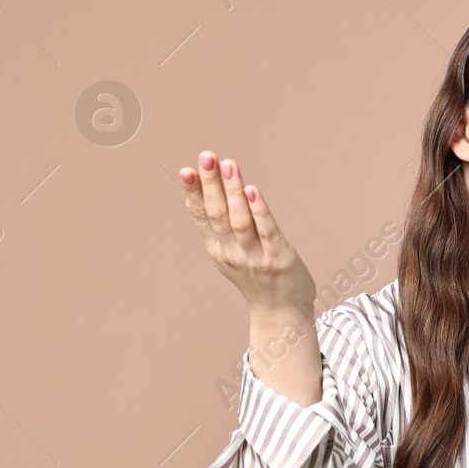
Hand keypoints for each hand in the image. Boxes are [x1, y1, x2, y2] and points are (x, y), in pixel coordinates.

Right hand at [179, 150, 315, 315]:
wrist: (281, 310)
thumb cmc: (256, 276)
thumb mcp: (227, 252)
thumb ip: (213, 228)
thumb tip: (192, 198)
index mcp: (217, 248)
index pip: (202, 215)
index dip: (194, 192)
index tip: (187, 170)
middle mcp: (231, 252)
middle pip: (218, 213)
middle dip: (211, 184)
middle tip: (206, 157)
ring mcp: (254, 257)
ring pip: (240, 220)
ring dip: (233, 191)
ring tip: (229, 166)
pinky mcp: (278, 258)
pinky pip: (267, 231)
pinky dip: (259, 211)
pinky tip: (253, 191)